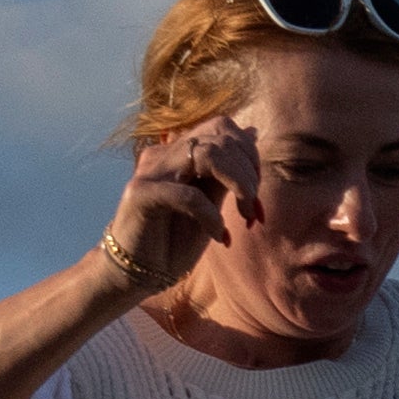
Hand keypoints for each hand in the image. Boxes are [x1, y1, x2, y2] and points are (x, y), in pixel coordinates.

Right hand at [104, 115, 251, 298]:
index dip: (250, 154)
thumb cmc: (176, 239)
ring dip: (238, 185)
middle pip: (220, 137)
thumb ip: (228, 171)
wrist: (141, 271)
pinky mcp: (141, 194)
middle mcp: (164, 154)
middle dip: (250, 173)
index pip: (222, 127)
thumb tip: (252, 135)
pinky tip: (218, 236)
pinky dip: (212, 216)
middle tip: (253, 210)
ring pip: (206, 154)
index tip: (257, 194)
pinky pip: (189, 195)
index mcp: (180, 151)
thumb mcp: (213, 200)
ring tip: (244, 216)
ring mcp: (151, 171)